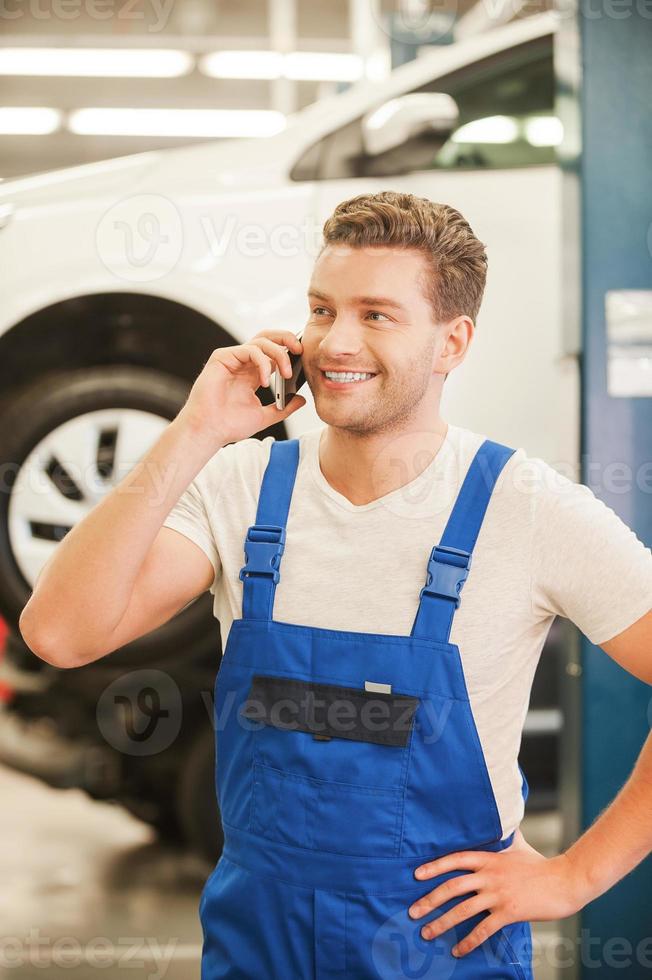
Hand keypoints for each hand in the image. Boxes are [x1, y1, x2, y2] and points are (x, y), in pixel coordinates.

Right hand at [176, 330, 305, 449]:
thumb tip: (302, 399)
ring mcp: (232, 359)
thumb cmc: (229, 425)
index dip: (289, 351)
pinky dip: (262, 362)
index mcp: (253, 374)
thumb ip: (283, 408)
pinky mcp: (222, 357)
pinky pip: (249, 350)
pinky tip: (265, 381)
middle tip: (299, 350)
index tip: (304, 358)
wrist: (209, 431)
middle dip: (286, 339)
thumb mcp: (264, 416)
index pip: (273, 352)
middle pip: (267, 338)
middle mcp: (243, 363)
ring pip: (261, 341)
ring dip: (278, 354)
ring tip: (285, 374)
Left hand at [407, 830, 588, 957]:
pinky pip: (483, 930)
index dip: (434, 867)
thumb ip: (505, 835)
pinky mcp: (509, 913)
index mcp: (489, 858)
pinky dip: (468, 942)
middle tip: (412, 912)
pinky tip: (457, 950)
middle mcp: (489, 875)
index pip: (455, 860)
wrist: (565, 880)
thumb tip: (503, 818)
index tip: (416, 875)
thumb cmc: (541, 863)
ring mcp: (498, 895)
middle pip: (452, 887)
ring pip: (463, 910)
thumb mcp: (518, 845)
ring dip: (442, 923)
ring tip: (427, 933)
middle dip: (429, 900)